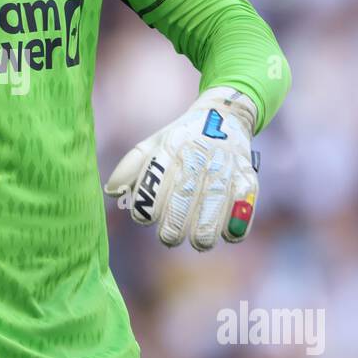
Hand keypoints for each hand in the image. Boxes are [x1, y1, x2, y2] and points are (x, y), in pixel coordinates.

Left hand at [104, 86, 260, 250]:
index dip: (146, 208)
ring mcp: (224, 166)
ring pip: (214, 206)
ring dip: (205, 232)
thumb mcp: (154, 144)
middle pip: (183, 198)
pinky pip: (244, 205)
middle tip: (169, 237)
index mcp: (171, 149)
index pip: (153, 184)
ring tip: (199, 242)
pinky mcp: (247, 175)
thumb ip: (130, 167)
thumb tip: (111, 191)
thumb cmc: (182, 139)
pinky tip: (227, 235)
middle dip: (174, 227)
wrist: (224, 116)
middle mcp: (197, 157)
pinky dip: (236, 225)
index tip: (145, 219)